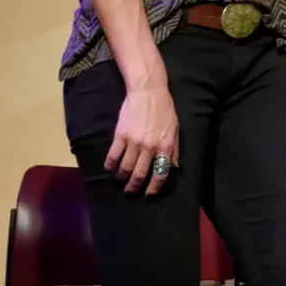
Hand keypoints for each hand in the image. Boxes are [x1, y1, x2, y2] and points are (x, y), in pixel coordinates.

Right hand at [104, 81, 180, 195]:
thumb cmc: (164, 109)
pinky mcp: (120, 135)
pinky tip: (109, 168)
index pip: (160, 173)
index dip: (154, 187)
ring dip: (121, 178)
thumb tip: (174, 167)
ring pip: (126, 167)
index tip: (149, 193)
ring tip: (119, 181)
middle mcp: (150, 148)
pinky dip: (110, 164)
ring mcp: (134, 142)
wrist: (148, 91)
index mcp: (165, 147)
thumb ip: (175, 149)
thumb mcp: (176, 129)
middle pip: (140, 174)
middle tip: (130, 191)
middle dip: (135, 186)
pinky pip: (113, 155)